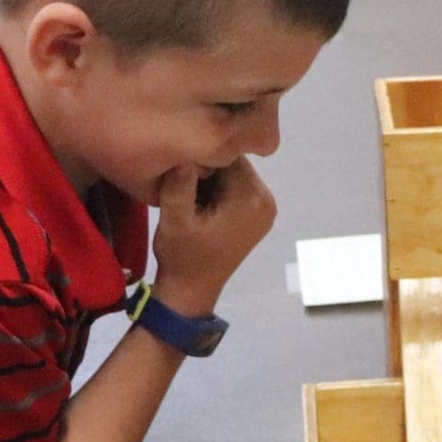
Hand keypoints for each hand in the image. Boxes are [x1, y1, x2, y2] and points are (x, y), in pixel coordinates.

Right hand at [149, 157, 276, 316]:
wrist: (191, 289)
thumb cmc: (182, 256)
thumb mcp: (174, 219)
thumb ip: (180, 183)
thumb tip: (187, 151)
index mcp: (252, 198)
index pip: (228, 153)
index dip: (200, 155)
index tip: (179, 169)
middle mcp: (267, 200)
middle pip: (234, 162)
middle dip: (207, 166)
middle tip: (181, 180)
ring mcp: (266, 208)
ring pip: (234, 172)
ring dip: (211, 177)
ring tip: (188, 192)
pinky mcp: (258, 214)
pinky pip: (237, 185)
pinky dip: (218, 187)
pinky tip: (199, 200)